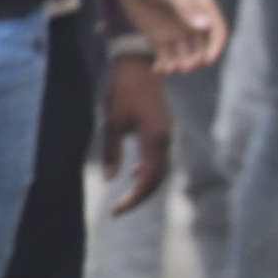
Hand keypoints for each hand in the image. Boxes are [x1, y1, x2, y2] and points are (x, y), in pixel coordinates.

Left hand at [102, 54, 173, 213]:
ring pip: (161, 168)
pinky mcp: (163, 128)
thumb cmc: (122, 92)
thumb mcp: (112, 123)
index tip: (116, 211)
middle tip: (119, 209)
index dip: (133, 199)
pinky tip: (134, 172)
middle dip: (140, 197)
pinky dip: (149, 169)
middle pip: (158, 178)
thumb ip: (112, 152)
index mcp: (155, 140)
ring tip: (127, 196)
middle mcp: (166, 140)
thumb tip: (111, 179)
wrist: (137, 66)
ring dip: (145, 184)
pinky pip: (160, 156)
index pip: (148, 179)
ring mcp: (167, 134)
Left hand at [117, 0, 226, 75]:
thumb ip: (186, 7)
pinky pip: (167, 56)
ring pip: (185, 55)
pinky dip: (165, 65)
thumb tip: (204, 27)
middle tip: (183, 66)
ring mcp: (176, 30)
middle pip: (202, 47)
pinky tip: (157, 69)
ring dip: (181, 65)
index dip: (215, 47)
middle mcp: (193, 21)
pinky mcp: (159, 36)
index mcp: (203, 7)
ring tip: (168, 68)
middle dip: (195, 59)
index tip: (207, 60)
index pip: (216, 31)